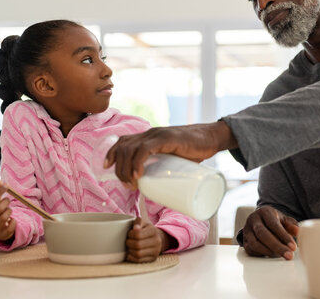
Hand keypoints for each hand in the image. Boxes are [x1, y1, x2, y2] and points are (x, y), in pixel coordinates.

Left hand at [104, 121, 236, 185]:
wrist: (212, 138)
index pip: (123, 141)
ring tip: (132, 184)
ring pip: (131, 149)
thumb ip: (165, 165)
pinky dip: (138, 162)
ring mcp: (158, 135)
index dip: (111, 153)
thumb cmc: (194, 150)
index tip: (107, 167)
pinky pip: (145, 149)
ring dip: (126, 169)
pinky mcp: (167, 139)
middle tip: (128, 186)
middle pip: (123, 147)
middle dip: (119, 168)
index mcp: (149, 136)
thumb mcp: (174, 157)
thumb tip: (158, 186)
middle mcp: (150, 133)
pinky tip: (138, 174)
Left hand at [125, 217, 172, 262]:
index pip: (138, 234)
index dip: (130, 234)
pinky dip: (132, 257)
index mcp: (153, 231)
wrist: (157, 238)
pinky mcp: (152, 259)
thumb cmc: (146, 229)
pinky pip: (139, 260)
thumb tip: (135, 228)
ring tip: (128, 247)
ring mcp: (155, 251)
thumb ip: (138, 222)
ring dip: (130, 251)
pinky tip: (130, 253)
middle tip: (127, 241)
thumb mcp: (143, 222)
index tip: (129, 234)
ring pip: (138, 254)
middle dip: (129, 243)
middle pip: (138, 245)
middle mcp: (156, 241)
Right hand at [242, 206, 298, 259]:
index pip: (273, 224)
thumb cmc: (274, 221)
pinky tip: (271, 255)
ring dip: (268, 251)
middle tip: (289, 255)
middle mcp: (253, 220)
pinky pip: (250, 250)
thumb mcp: (284, 219)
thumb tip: (297, 231)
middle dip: (277, 246)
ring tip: (280, 255)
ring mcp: (247, 230)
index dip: (283, 236)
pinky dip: (261, 254)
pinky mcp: (244, 240)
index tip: (293, 247)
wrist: (260, 220)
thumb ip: (291, 224)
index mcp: (264, 212)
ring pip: (254, 243)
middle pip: (262, 234)